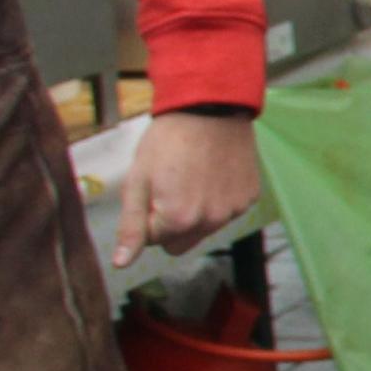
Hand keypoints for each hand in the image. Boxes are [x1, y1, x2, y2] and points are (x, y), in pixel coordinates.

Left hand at [114, 111, 263, 266]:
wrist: (211, 108)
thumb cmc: (168, 140)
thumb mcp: (138, 180)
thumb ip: (130, 226)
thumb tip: (121, 263)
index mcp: (179, 220)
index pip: (154, 241)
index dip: (147, 217)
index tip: (152, 190)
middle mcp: (211, 222)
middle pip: (180, 242)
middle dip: (172, 224)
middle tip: (170, 188)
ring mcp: (234, 210)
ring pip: (205, 228)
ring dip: (196, 211)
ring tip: (193, 175)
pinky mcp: (250, 197)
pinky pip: (227, 211)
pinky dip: (218, 198)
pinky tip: (213, 172)